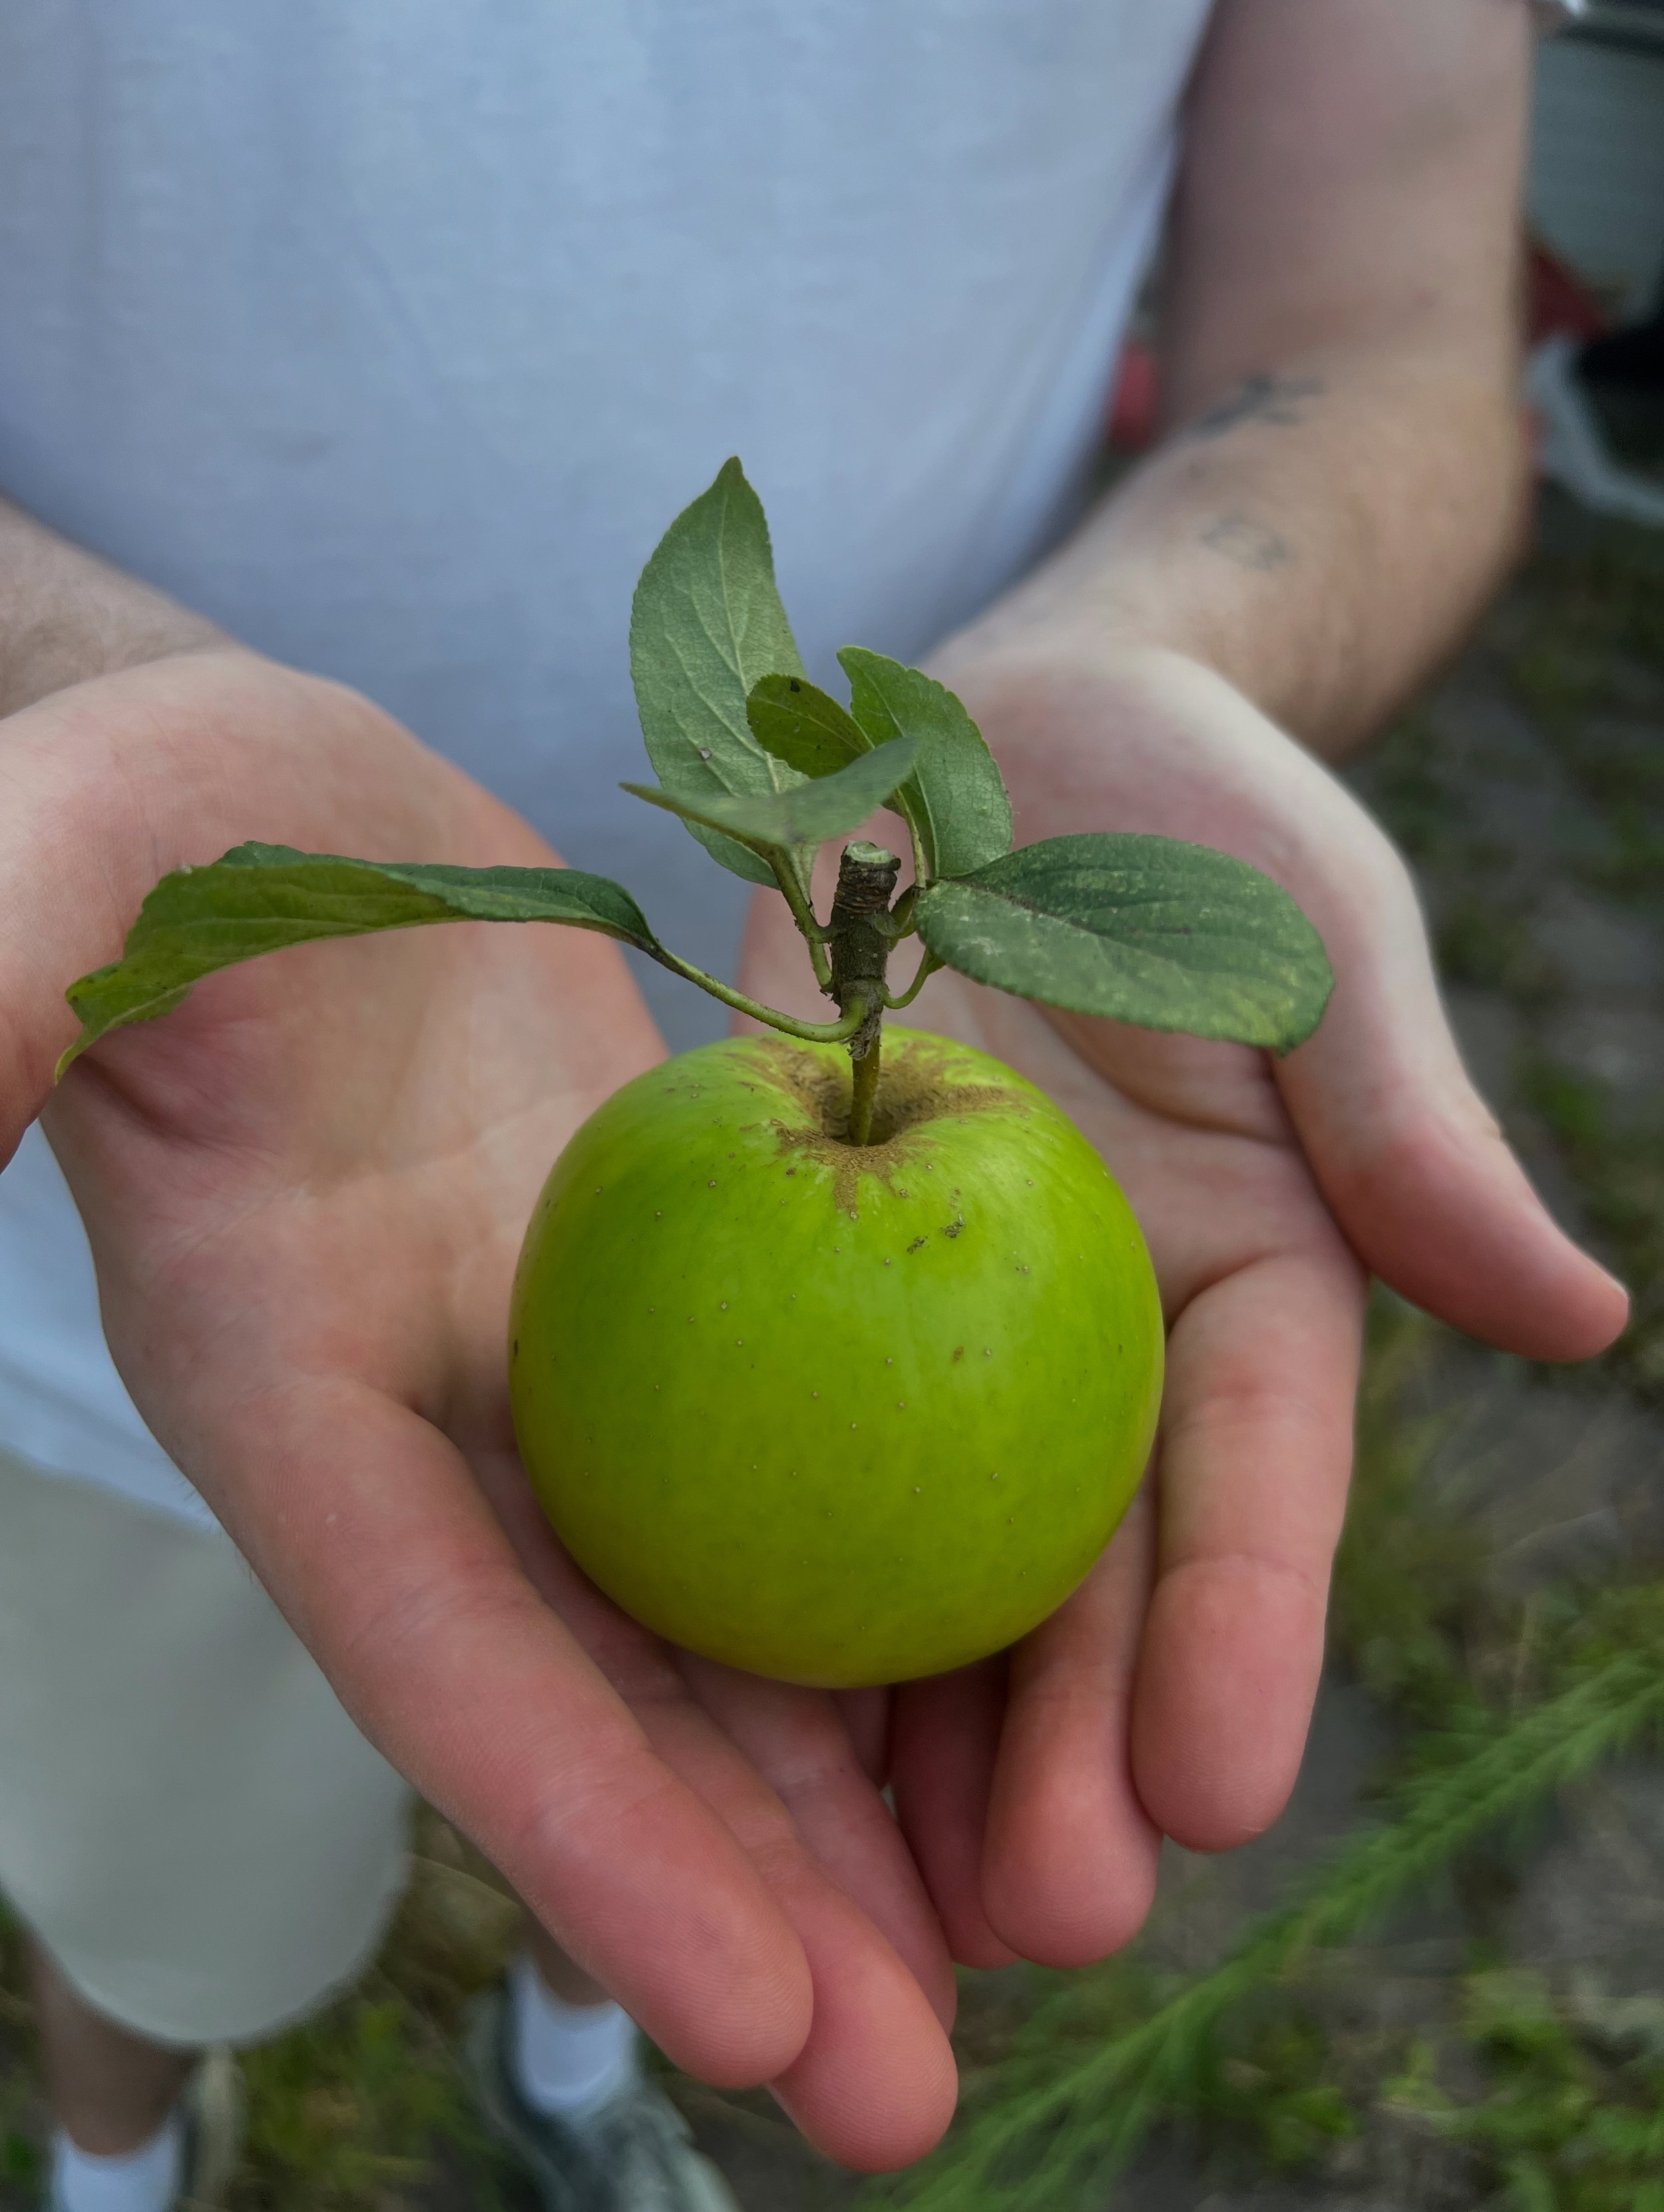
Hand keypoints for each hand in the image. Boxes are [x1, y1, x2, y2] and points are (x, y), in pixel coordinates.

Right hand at [2, 648, 957, 2168]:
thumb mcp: (66, 871)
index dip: (573, 1828)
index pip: (430, 1642)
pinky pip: (800, 1475)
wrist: (305, 811)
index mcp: (284, 1384)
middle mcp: (434, 1433)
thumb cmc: (171, 827)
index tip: (742, 2012)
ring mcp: (561, 1386)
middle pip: (600, 1699)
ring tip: (1024, 1965)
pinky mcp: (672, 1313)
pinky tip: (1024, 1717)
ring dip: (856, 1808)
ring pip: (723, 1628)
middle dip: (747, 1905)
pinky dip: (898, 1603)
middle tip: (908, 2106)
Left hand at [739, 640, 1626, 1969]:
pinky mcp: (783, 1273)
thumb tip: (1574, 1316)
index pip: (1257, 1482)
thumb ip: (1406, 1127)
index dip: (1247, 1634)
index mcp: (1249, 1289)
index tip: (1221, 1789)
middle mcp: (1090, 1347)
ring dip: (911, 1736)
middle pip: (1084, 1576)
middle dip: (1069, 1753)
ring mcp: (929, 1326)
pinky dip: (745, 1567)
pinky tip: (702, 1709)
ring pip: (923, 1559)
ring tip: (890, 1902)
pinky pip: (756, 1430)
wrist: (984, 747)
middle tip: (1040, 1914)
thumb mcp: (1317, 949)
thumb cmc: (1191, 825)